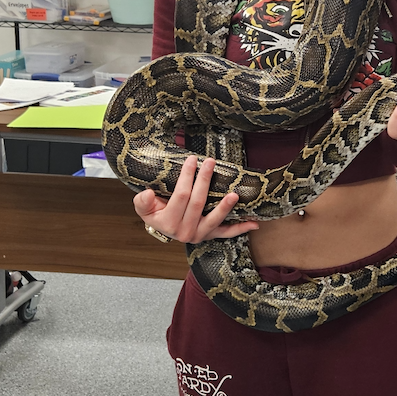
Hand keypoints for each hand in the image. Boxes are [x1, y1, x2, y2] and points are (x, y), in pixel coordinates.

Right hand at [133, 155, 258, 244]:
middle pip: (198, 203)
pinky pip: (226, 233)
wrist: (164, 229)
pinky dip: (240, 229)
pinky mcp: (211, 235)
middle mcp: (186, 231)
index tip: (192, 160)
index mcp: (169, 223)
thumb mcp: (144, 208)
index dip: (186, 177)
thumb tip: (148, 193)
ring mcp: (200, 234)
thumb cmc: (155, 214)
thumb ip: (143, 202)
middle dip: (204, 180)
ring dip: (225, 207)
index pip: (180, 196)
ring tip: (234, 195)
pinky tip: (254, 224)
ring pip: (214, 220)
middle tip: (210, 162)